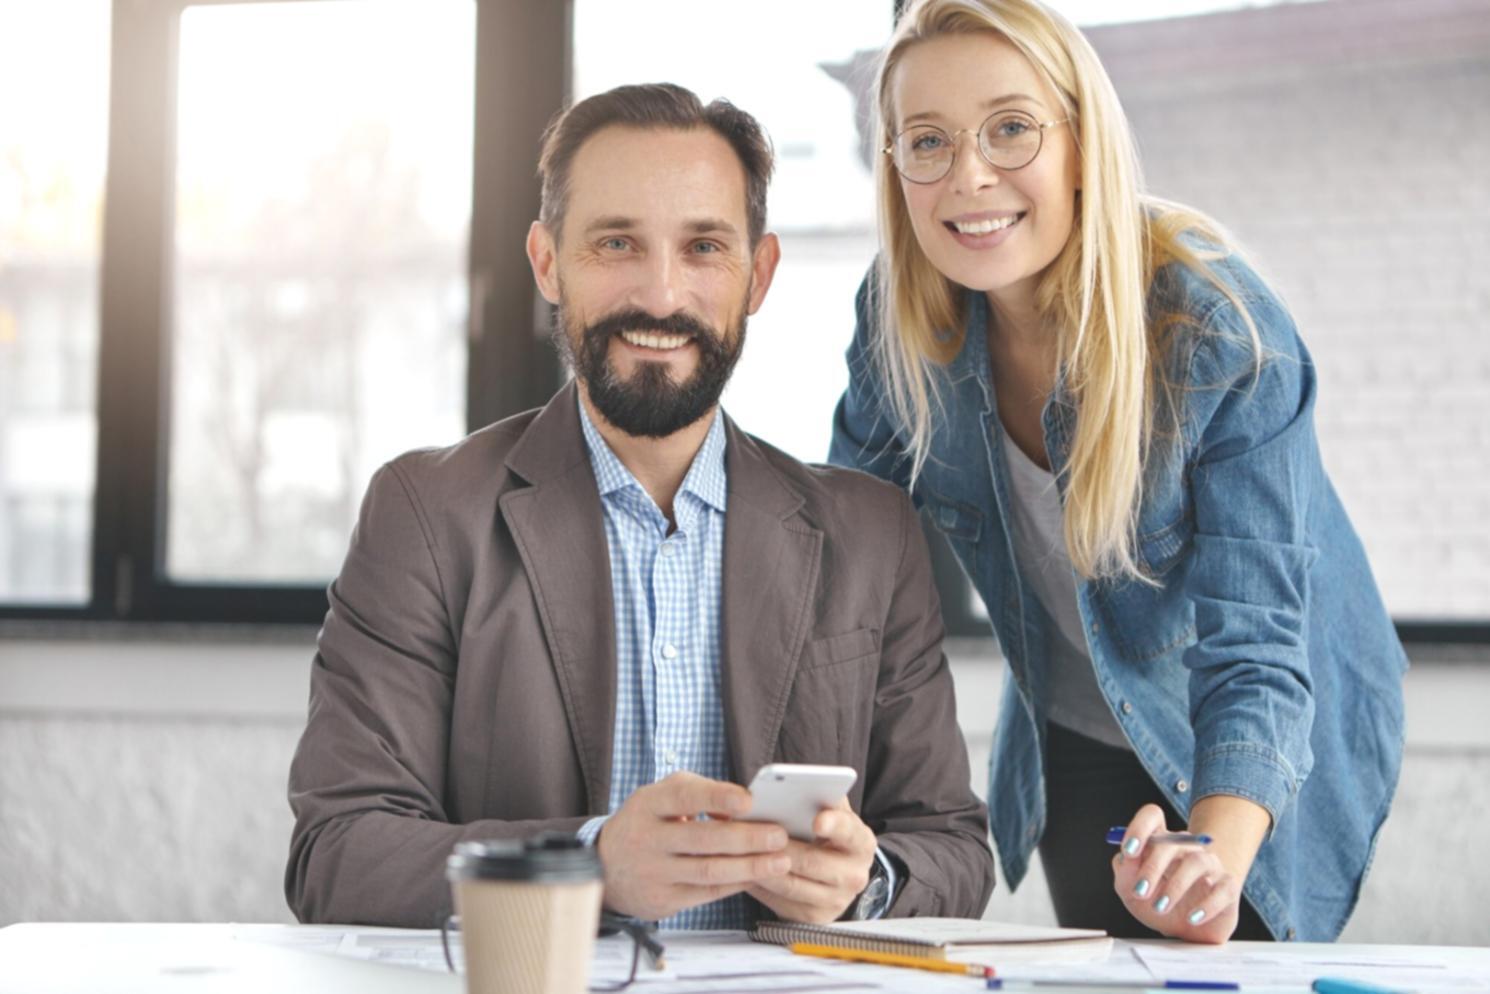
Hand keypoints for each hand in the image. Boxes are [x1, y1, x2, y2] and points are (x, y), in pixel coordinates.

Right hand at [597, 771, 789, 920]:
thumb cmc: (648, 822)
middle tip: (779, 835)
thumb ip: (700, 792)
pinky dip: (736, 883)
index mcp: (648, 804)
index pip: (683, 797)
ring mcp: (654, 872)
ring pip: (709, 870)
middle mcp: (647, 838)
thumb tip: (744, 804)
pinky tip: (758, 875)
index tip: (749, 800)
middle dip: (746, 838)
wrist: (606, 866)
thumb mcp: (661, 796)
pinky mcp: (662, 900)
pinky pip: (707, 892)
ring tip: (781, 860)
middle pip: (703, 839)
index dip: (717, 797)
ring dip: (750, 866)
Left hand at [746, 799, 878, 922]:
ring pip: (791, 885)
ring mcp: (836, 901)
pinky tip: (743, 871)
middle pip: (812, 862)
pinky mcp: (815, 918)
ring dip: (762, 868)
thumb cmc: (827, 836)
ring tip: (740, 851)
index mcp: (861, 843)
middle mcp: (854, 875)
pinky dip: (760, 887)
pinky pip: (781, 903)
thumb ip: (819, 797)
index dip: (834, 825)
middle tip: (753, 833)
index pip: (850, 832)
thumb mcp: (831, 813)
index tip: (817, 820)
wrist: (838, 873)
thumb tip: (793, 785)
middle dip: (780, 847)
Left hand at [1111, 804, 1240, 943]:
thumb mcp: (1131, 892)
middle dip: (1152, 867)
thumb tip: (1125, 858)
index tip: (1129, 851)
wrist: (1186, 930)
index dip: (1139, 827)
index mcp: (1160, 841)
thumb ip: (1125, 873)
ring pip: (1196, 862)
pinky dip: (1206, 905)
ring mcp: (1210, 864)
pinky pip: (1222, 889)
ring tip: (1161, 907)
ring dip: (1176, 886)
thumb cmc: (1156, 903)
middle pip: (1172, 842)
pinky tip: (1191, 917)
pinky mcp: (1227, 886)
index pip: (1152, 816)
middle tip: (1140, 892)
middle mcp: (1186, 847)